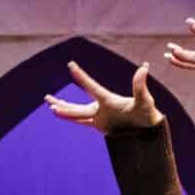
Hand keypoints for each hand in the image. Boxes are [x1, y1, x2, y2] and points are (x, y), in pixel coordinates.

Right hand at [46, 59, 162, 135]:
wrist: (148, 128)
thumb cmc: (147, 113)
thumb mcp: (145, 100)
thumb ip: (140, 86)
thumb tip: (144, 67)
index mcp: (108, 100)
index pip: (91, 87)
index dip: (81, 77)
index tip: (71, 65)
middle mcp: (100, 106)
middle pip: (76, 105)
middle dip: (62, 103)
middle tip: (47, 97)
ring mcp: (99, 116)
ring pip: (75, 113)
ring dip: (63, 110)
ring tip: (50, 105)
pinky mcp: (99, 124)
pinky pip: (81, 121)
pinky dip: (70, 118)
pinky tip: (60, 114)